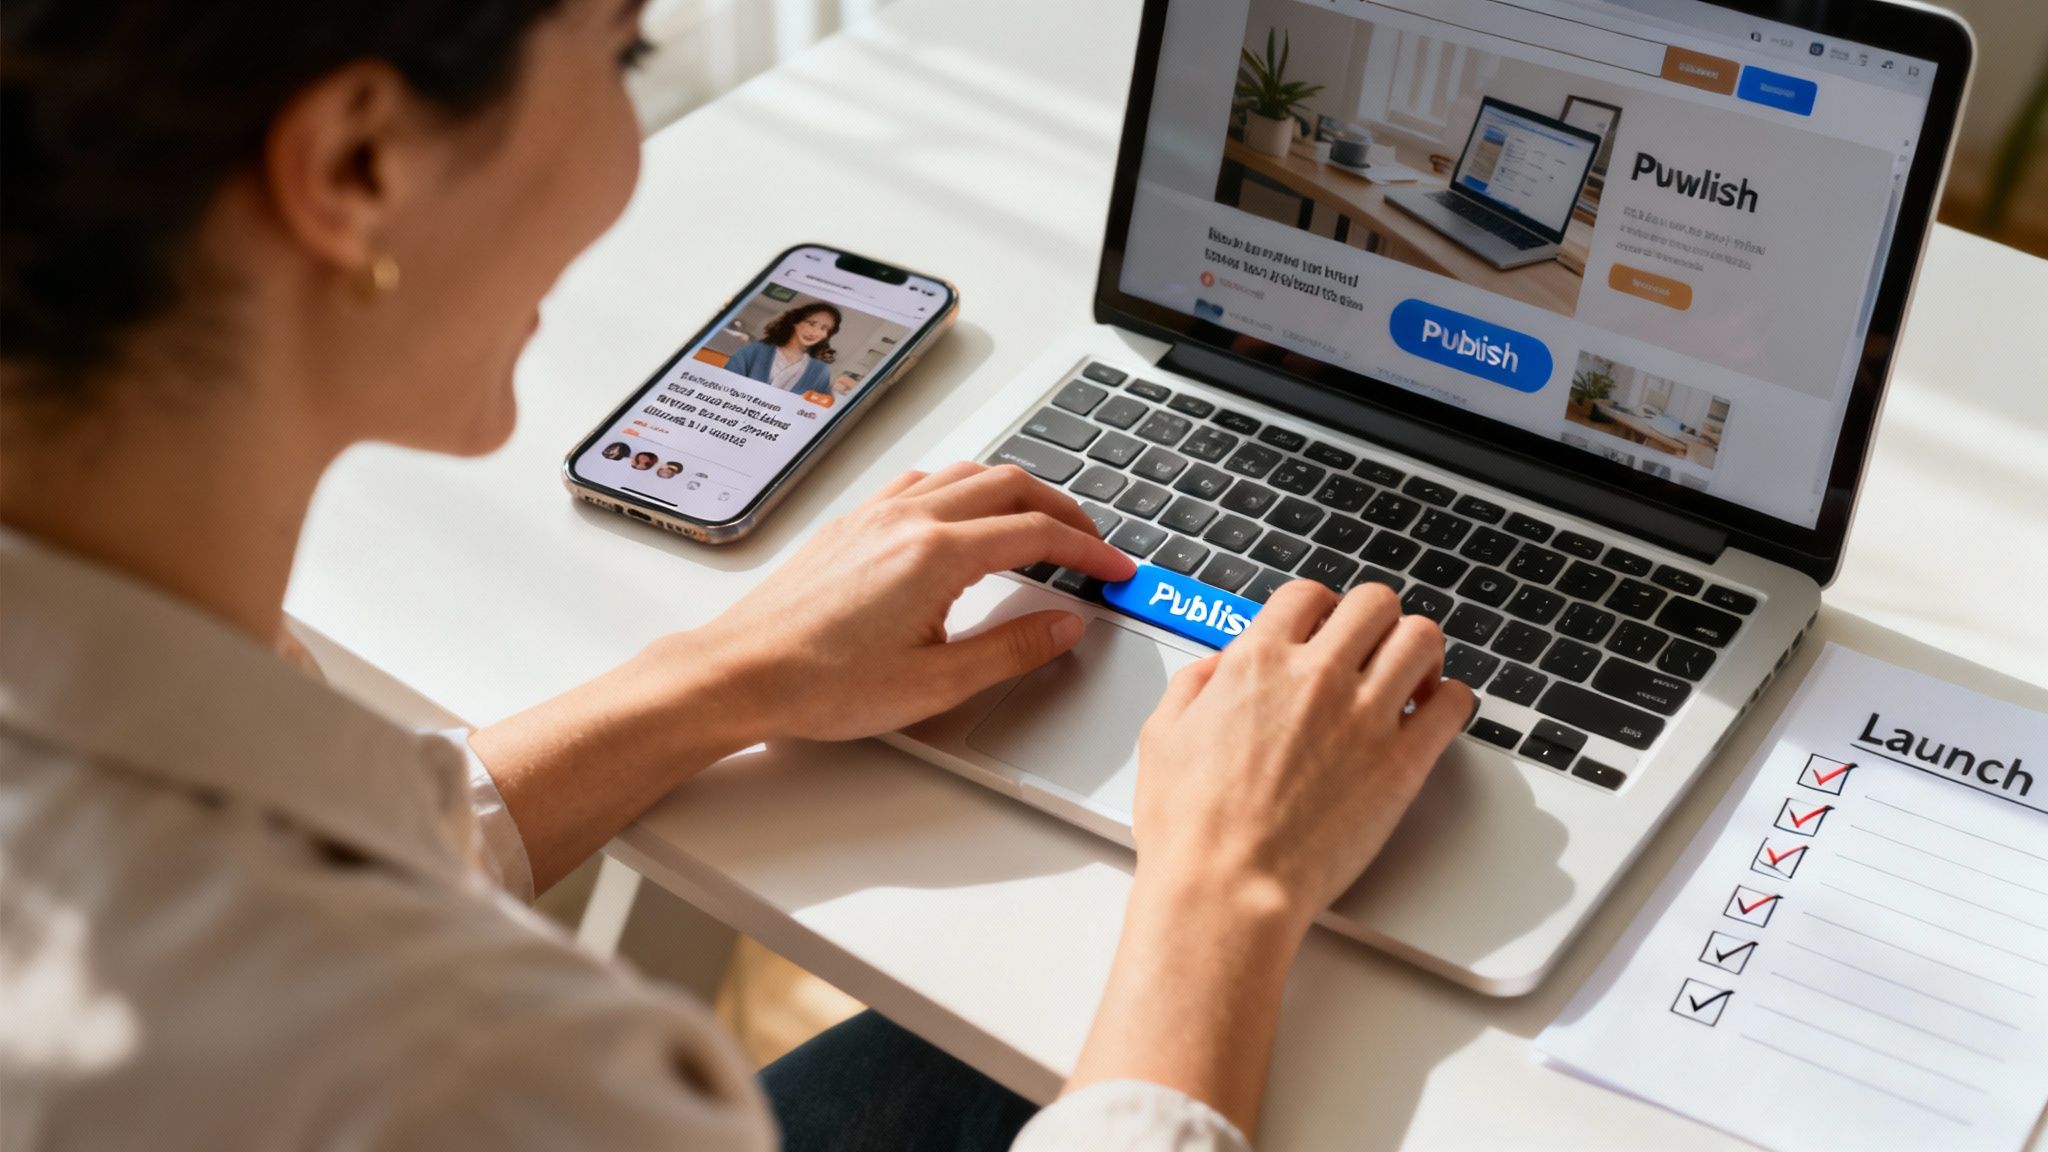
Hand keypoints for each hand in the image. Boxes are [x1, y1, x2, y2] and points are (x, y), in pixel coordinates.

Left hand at [690, 461, 1135, 742]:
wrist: (740, 674)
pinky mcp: (850, 523)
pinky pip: (921, 482)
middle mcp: (908, 520)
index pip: (1037, 534)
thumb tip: (1063, 625)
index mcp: (937, 555)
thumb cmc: (820, 684)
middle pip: (1010, 485)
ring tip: (1040, 524)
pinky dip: (962, 488)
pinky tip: (963, 517)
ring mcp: (875, 515)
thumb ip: (1011, 649)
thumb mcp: (935, 683)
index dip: (1089, 550)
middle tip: (1091, 542)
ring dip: (1014, 491)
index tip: (1114, 568)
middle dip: (1063, 508)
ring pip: (965, 473)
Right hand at [1133, 580, 1472, 931]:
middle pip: (1375, 603)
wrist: (1226, 888)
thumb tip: (1220, 667)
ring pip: (1421, 639)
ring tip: (1413, 675)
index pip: (1307, 596)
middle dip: (1375, 620)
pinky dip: (1451, 700)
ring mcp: (1365, 717)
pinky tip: (1435, 713)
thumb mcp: (1163, 736)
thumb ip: (1194, 685)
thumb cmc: (1191, 828)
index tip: (1324, 628)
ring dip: (1420, 650)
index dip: (1319, 608)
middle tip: (1372, 647)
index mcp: (1258, 662)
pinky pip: (1453, 705)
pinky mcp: (1402, 764)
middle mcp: (1317, 677)